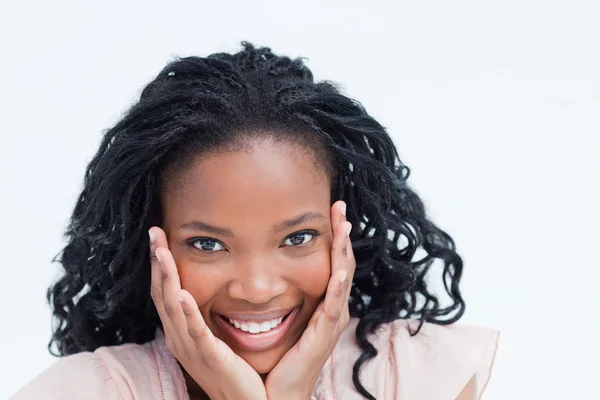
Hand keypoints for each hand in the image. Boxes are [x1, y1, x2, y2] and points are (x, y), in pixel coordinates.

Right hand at [149, 227, 266, 399]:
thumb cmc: (230, 370)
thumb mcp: (212, 338)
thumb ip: (204, 317)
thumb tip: (202, 291)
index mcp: (180, 331)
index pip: (163, 291)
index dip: (159, 264)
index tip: (158, 236)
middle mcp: (178, 338)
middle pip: (161, 293)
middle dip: (158, 261)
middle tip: (154, 232)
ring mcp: (190, 348)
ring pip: (172, 306)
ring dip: (167, 277)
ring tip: (162, 252)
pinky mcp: (207, 357)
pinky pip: (194, 332)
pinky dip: (187, 312)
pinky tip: (183, 294)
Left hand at [264, 200, 355, 399]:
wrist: (278, 392)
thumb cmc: (280, 356)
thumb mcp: (284, 317)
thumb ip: (282, 294)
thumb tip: (266, 268)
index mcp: (324, 303)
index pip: (333, 261)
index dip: (334, 236)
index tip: (331, 209)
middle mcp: (333, 309)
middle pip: (343, 263)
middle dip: (342, 234)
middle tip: (340, 206)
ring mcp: (331, 321)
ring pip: (342, 278)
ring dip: (344, 251)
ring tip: (344, 225)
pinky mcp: (324, 335)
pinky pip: (333, 305)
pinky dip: (337, 286)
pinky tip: (339, 269)